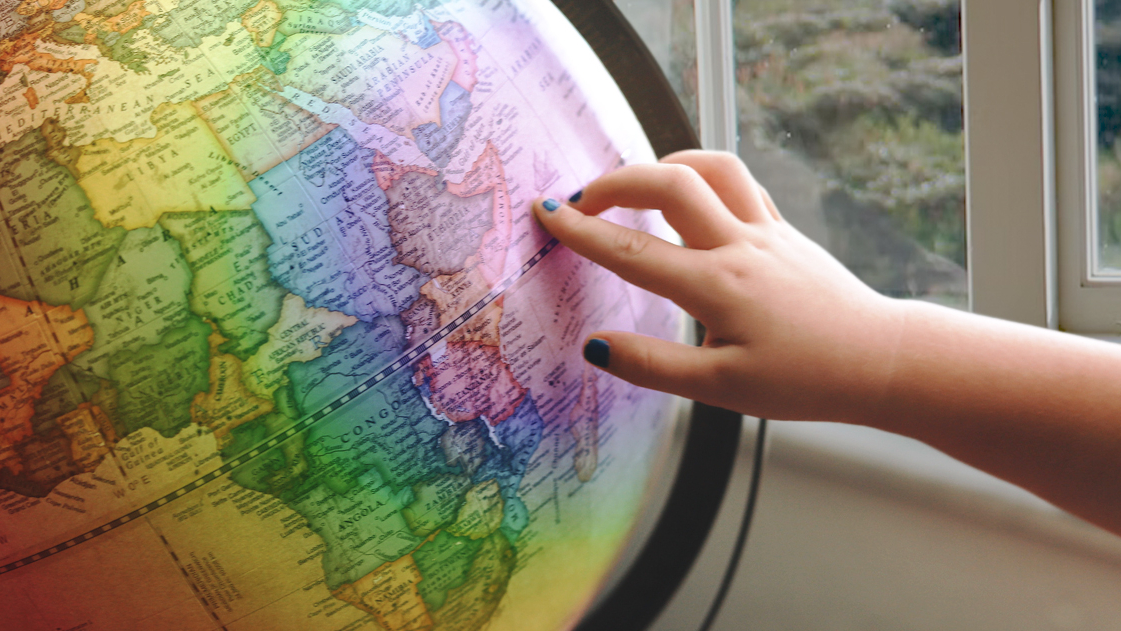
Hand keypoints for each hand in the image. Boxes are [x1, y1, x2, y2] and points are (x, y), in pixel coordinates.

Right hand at [533, 150, 905, 421]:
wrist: (879, 359)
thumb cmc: (805, 380)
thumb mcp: (722, 390)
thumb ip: (653, 367)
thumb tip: (595, 345)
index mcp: (717, 286)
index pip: (632, 250)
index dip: (582, 231)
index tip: (547, 213)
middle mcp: (739, 246)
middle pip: (668, 184)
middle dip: (615, 182)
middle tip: (581, 200)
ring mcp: (766, 231)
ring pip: (711, 168)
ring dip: (664, 166)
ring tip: (634, 188)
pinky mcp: (784, 230)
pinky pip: (739, 184)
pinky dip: (703, 177)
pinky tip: (689, 196)